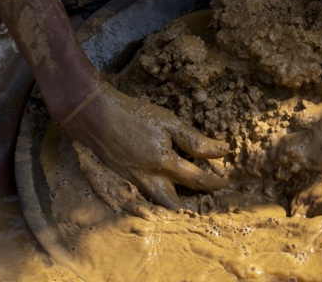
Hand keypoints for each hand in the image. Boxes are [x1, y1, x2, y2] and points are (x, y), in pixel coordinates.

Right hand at [62, 85, 229, 209]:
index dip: (215, 183)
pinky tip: (168, 193)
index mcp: (164, 164)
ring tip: (192, 202)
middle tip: (210, 202)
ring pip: (161, 206)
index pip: (198, 181)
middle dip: (196, 207)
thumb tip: (223, 151)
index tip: (226, 180)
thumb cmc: (134, 115)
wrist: (95, 116)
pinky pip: (147, 200)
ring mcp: (136, 185)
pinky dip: (160, 201)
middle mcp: (150, 181)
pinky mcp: (125, 183)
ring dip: (178, 207)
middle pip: (178, 206)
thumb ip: (196, 140)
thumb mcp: (169, 122)